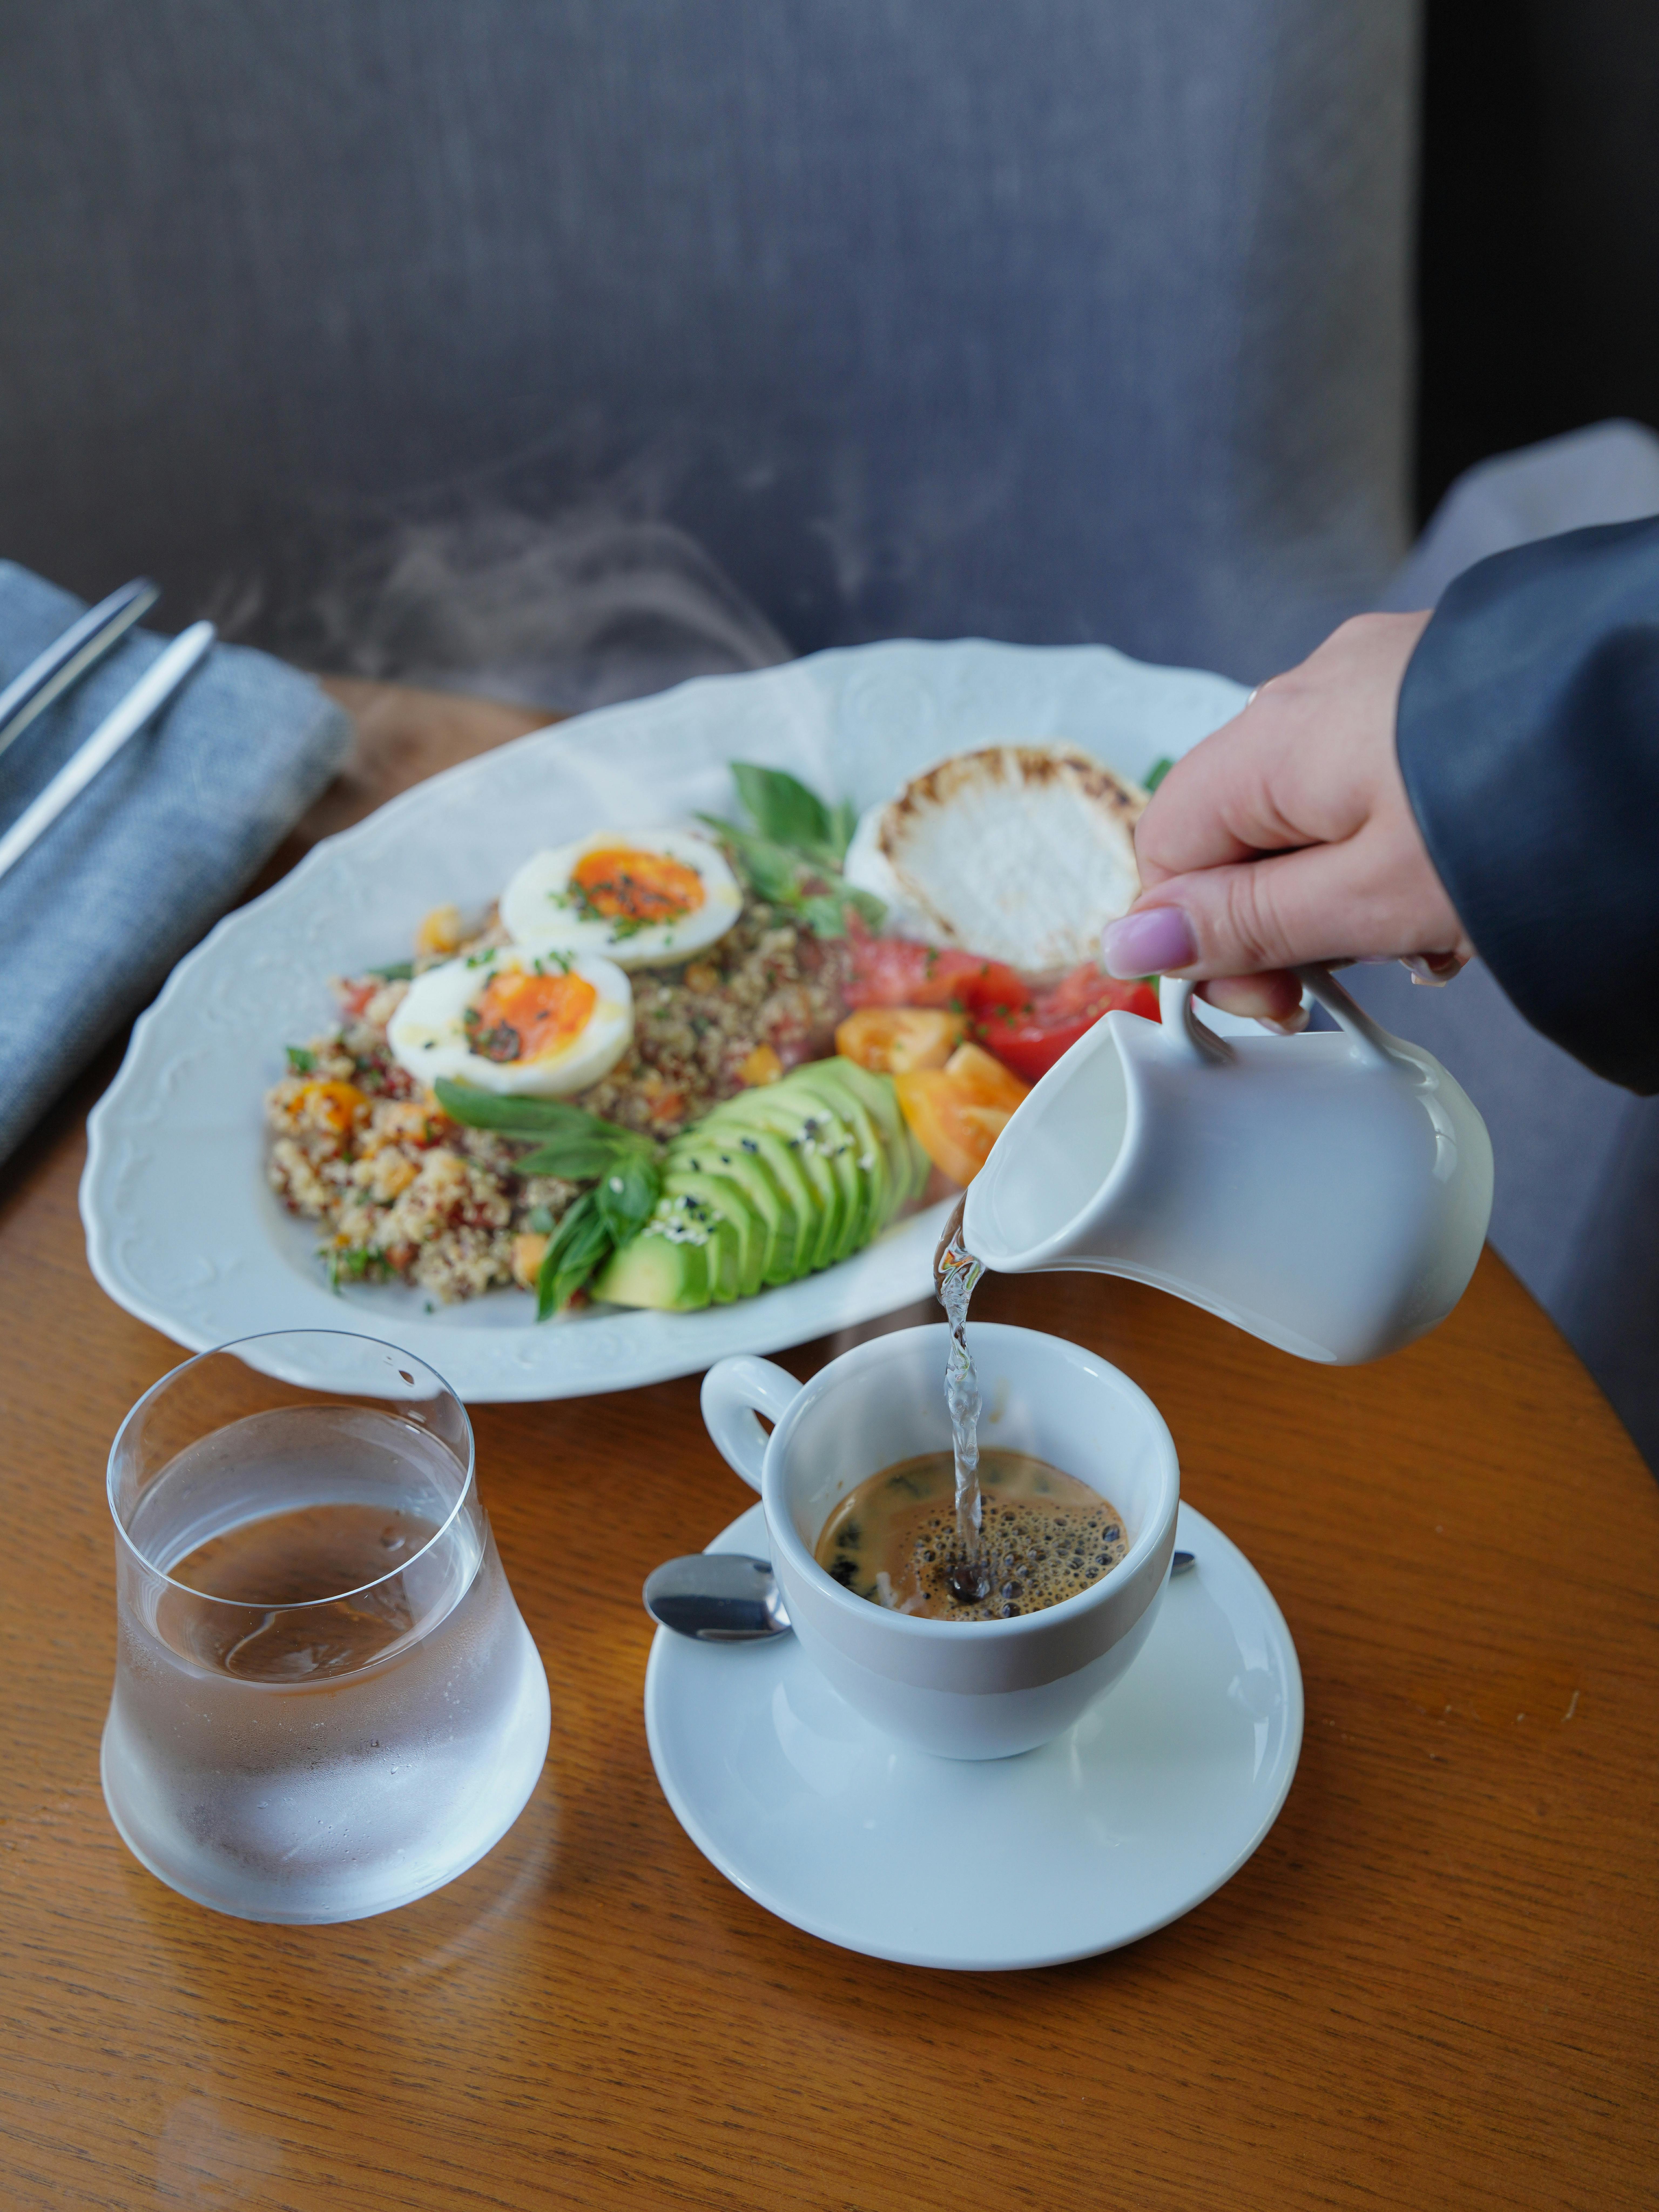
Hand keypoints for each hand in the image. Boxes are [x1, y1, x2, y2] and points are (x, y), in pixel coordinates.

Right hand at [1102, 612, 1471, 1024]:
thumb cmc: (1514, 816)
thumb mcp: (1365, 901)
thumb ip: (1241, 925)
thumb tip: (1128, 945)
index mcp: (1268, 742)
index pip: (1166, 845)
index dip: (1194, 935)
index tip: (1266, 995)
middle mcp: (1305, 693)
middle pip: (1233, 828)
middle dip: (1272, 918)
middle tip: (1341, 982)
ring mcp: (1373, 678)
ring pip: (1305, 809)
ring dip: (1337, 889)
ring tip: (1418, 939)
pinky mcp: (1431, 684)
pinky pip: (1370, 777)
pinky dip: (1390, 844)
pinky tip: (1447, 889)